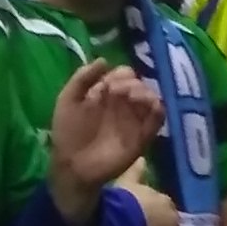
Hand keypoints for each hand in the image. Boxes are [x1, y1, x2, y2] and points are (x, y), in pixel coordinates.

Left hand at [46, 60, 163, 210]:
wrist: (72, 166)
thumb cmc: (68, 132)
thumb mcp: (68, 99)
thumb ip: (82, 77)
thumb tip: (104, 59)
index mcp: (107, 93)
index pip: (125, 74)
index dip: (121, 74)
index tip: (111, 83)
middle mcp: (123, 104)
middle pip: (139, 84)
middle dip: (133, 84)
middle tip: (121, 93)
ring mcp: (134, 120)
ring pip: (151, 98)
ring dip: (146, 94)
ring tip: (133, 99)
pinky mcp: (143, 137)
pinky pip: (158, 120)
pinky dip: (158, 110)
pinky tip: (151, 106)